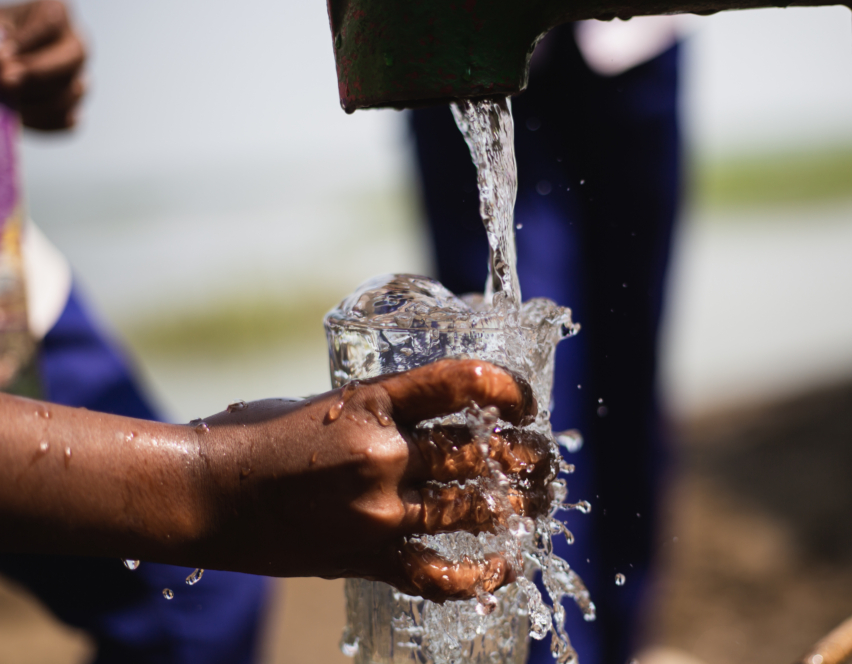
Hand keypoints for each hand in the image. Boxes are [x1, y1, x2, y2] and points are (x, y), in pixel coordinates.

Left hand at [0, 0, 86, 129]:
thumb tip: (5, 60)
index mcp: (54, 11)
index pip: (51, 22)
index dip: (27, 40)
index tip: (3, 55)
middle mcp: (73, 42)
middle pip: (74, 57)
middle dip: (39, 73)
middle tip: (6, 81)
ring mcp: (78, 77)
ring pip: (72, 92)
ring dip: (34, 100)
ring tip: (4, 100)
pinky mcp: (73, 107)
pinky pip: (66, 120)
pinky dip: (41, 121)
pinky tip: (18, 116)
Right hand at [196, 359, 551, 601]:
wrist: (203, 494)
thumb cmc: (257, 438)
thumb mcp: (326, 404)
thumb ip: (384, 412)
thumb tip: (439, 420)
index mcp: (372, 402)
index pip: (463, 383)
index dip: (509, 391)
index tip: (524, 404)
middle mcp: (382, 455)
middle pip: (480, 453)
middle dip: (526, 457)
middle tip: (540, 459)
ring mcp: (375, 511)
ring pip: (473, 509)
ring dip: (517, 507)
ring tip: (536, 502)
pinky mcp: (365, 558)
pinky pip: (438, 575)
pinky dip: (480, 576)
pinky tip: (506, 567)